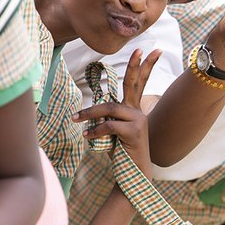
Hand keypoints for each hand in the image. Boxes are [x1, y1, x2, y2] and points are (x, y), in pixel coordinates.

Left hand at [74, 50, 160, 172]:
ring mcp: (138, 121)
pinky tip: (86, 136)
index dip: (144, 66)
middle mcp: (138, 112)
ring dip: (90, 113)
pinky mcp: (134, 132)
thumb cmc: (122, 155)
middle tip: (140, 48)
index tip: (148, 50)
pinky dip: (95, 130)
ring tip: (75, 119)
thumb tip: (93, 110)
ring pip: (110, 107)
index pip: (139, 84)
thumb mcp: (113, 133)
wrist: (134, 176)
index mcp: (134, 110)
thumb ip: (108, 118)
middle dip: (137, 65)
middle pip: (135, 83)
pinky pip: (109, 125)